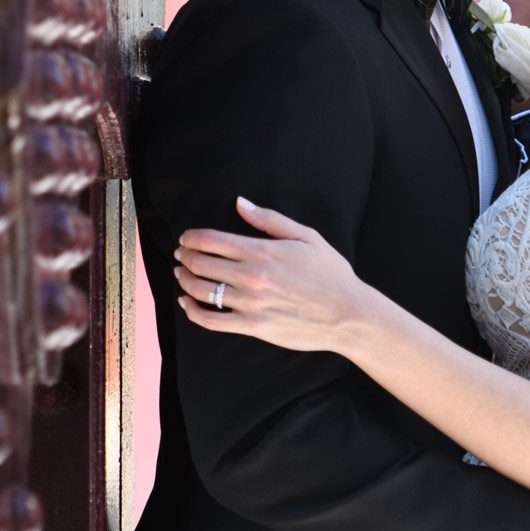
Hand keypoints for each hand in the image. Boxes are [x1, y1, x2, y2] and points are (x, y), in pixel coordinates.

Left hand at [173, 197, 379, 351]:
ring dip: (184, 280)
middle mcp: (252, 276)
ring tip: (181, 274)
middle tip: (181, 254)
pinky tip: (187, 304)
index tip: (186, 237)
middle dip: (185, 256)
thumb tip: (240, 203)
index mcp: (262, 251)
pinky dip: (192, 312)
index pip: (211, 240)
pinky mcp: (253, 327)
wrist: (349, 314)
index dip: (191, 237)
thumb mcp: (306, 236)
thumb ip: (269, 219)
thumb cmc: (330, 273)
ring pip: (201, 290)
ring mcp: (251, 303)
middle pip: (200, 263)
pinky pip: (211, 321)